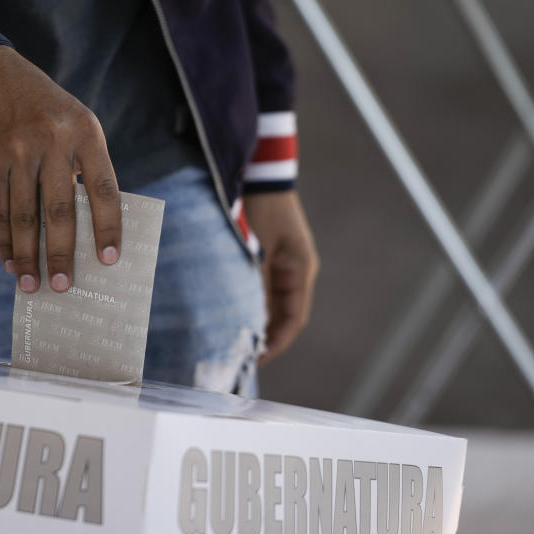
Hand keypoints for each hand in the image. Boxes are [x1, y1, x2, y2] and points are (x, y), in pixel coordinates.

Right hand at [0, 25, 120, 293]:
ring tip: (32, 284)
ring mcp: (18, 152)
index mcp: (85, 131)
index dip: (107, 227)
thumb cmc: (41, 103)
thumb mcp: (74, 119)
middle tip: (64, 285)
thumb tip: (88, 225)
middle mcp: (53, 141)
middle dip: (62, 253)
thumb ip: (84, 164)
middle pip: (59, 210)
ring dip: (28, 256)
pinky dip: (4, 241)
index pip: (103, 188)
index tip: (109, 260)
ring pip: (24, 217)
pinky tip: (10, 262)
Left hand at [243, 190, 318, 364]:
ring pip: (272, 303)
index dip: (276, 343)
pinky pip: (263, 288)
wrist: (258, 173)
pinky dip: (251, 303)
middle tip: (240, 358)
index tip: (256, 361)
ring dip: (257, 321)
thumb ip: (253, 284)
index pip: (293, 319)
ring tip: (234, 342)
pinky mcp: (270, 256)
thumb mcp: (254, 249)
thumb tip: (248, 321)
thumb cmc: (257, 207)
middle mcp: (296, 270)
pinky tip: (232, 314)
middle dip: (265, 337)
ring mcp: (284, 263)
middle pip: (284, 315)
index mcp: (300, 269)